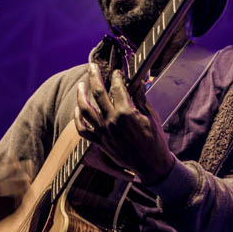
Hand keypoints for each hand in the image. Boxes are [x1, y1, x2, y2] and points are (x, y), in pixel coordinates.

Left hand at [74, 63, 174, 184]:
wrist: (151, 164)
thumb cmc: (155, 140)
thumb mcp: (151, 116)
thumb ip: (141, 99)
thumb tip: (138, 83)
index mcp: (126, 112)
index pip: (118, 87)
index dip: (117, 76)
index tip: (117, 71)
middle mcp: (112, 120)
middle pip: (98, 93)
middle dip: (94, 76)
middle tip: (92, 66)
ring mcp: (104, 132)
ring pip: (85, 109)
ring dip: (81, 95)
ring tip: (80, 85)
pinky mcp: (100, 142)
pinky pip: (83, 130)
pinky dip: (78, 119)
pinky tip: (78, 110)